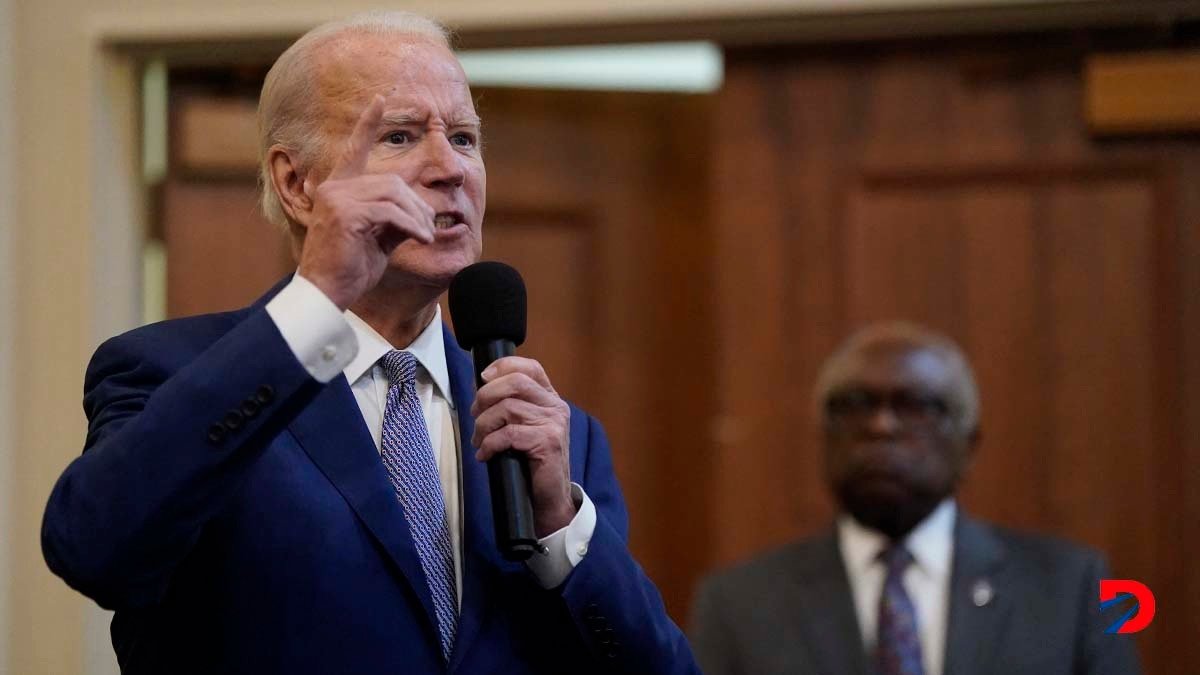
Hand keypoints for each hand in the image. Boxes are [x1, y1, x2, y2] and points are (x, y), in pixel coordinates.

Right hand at [296, 94, 436, 309]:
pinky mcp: (345, 215)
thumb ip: (394, 217)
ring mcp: (337, 199)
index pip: (355, 149)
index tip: (381, 98)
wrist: (327, 293)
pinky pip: (390, 212)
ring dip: (417, 216)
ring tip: (426, 236)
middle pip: (392, 181)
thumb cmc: (350, 269)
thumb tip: (423, 211)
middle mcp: (335, 188)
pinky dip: (411, 225)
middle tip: (429, 229)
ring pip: (394, 194)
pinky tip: (421, 238)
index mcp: (339, 189)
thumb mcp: (378, 237)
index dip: (368, 124)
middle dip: (417, 204)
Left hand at [470, 356, 574, 536]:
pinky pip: (508, 434)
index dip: (504, 366)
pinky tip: (485, 455)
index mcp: (549, 398)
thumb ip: (510, 405)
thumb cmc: (530, 462)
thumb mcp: (522, 426)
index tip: (482, 377)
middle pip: (515, 383)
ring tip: (479, 441)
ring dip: (483, 426)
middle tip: (475, 416)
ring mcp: (554, 423)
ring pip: (507, 408)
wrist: (549, 498)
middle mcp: (555, 406)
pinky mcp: (548, 442)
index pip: (530, 367)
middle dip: (486, 397)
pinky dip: (489, 445)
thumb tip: (480, 386)